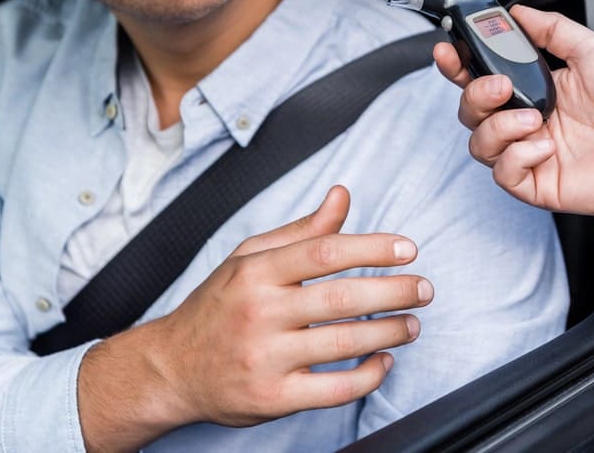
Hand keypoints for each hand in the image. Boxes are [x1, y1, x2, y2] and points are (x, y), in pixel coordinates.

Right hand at [77, 185, 431, 450]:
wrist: (169, 369)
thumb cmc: (216, 307)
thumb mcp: (249, 258)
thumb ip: (301, 230)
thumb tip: (342, 195)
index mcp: (255, 272)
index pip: (324, 252)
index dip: (373, 248)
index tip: (407, 249)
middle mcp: (259, 313)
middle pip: (341, 298)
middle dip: (394, 292)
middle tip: (424, 288)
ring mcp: (264, 358)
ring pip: (343, 344)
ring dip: (389, 333)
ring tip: (412, 323)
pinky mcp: (272, 398)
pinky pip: (333, 390)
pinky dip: (367, 376)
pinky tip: (383, 361)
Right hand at [434, 5, 593, 214]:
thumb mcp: (591, 49)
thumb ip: (551, 29)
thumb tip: (518, 12)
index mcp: (536, 91)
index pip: (481, 80)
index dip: (458, 67)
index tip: (448, 50)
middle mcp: (529, 123)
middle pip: (471, 114)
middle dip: (476, 96)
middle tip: (501, 85)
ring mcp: (532, 154)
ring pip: (480, 145)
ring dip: (499, 128)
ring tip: (534, 119)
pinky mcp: (540, 185)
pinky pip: (504, 174)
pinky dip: (517, 156)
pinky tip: (545, 145)